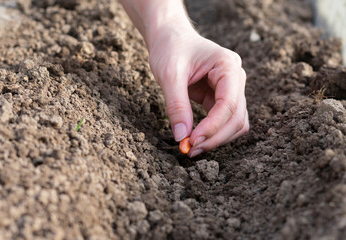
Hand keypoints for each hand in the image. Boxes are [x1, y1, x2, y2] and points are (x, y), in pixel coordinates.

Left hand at [149, 29, 248, 157]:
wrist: (170, 37)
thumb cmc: (170, 48)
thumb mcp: (169, 75)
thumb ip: (176, 105)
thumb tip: (182, 137)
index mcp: (227, 65)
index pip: (229, 103)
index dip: (212, 126)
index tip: (191, 141)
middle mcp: (235, 78)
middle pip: (237, 117)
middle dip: (215, 137)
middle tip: (190, 150)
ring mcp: (231, 88)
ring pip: (236, 123)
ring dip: (217, 139)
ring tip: (192, 148)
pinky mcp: (221, 97)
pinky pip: (225, 121)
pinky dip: (213, 133)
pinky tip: (196, 139)